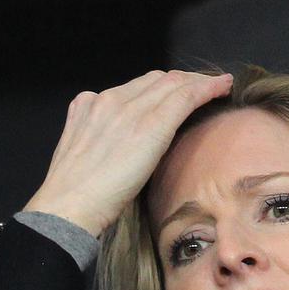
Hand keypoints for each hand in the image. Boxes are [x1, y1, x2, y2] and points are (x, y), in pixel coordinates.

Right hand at [21, 69, 235, 239]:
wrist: (66, 209)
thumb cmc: (71, 199)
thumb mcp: (78, 157)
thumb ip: (97, 141)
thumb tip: (120, 152)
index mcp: (87, 107)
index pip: (132, 88)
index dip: (158, 88)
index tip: (174, 93)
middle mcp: (107, 99)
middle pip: (154, 80)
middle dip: (181, 80)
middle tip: (202, 86)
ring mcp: (129, 108)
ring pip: (172, 84)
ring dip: (198, 82)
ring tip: (216, 85)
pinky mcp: (150, 123)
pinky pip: (186, 96)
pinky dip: (207, 88)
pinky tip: (222, 87)